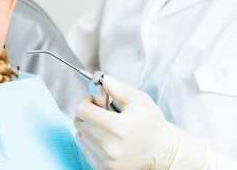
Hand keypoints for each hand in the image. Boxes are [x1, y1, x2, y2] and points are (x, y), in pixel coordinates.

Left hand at [73, 76, 206, 169]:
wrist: (162, 151)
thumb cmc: (151, 124)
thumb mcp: (139, 100)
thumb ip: (118, 88)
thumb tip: (102, 80)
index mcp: (118, 128)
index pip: (83, 111)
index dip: (86, 102)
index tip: (95, 100)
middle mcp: (110, 147)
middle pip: (79, 123)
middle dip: (87, 114)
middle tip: (101, 112)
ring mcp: (106, 161)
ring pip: (80, 137)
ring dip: (87, 128)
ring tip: (105, 126)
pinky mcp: (104, 168)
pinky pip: (86, 150)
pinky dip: (91, 142)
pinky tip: (106, 139)